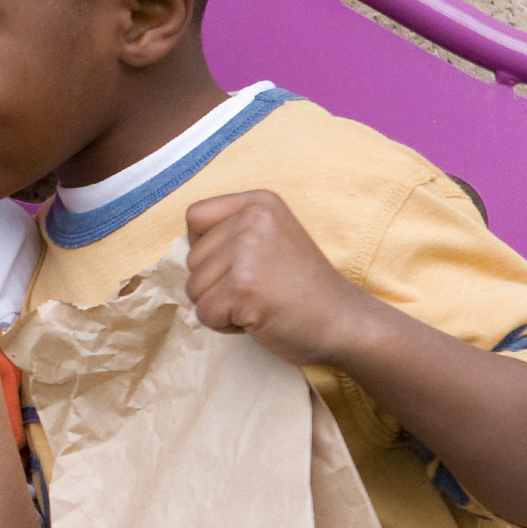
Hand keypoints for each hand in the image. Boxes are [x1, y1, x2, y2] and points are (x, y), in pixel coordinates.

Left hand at [183, 189, 387, 366]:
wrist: (345, 323)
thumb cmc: (303, 288)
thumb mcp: (271, 238)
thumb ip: (232, 232)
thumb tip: (181, 250)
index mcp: (258, 202)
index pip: (195, 217)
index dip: (206, 248)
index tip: (239, 264)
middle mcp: (252, 219)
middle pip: (192, 258)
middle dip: (217, 284)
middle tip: (261, 290)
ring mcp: (248, 252)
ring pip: (193, 288)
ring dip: (220, 306)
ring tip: (261, 303)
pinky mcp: (243, 288)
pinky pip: (204, 314)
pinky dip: (225, 326)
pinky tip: (259, 318)